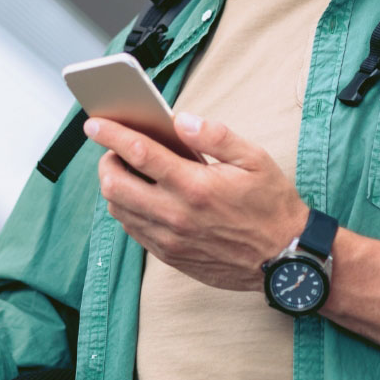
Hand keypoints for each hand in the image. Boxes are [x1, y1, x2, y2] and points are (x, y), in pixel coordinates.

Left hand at [85, 111, 307, 289]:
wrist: (284, 260)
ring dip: (114, 187)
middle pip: (115, 186)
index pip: (139, 153)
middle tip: (115, 149)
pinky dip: (127, 209)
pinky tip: (141, 196)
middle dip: (106, 162)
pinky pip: (132, 230)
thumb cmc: (271, 204)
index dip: (111, 134)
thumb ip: (216, 135)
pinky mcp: (170, 256)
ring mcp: (170, 240)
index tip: (94, 123)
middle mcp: (176, 215)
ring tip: (127, 171)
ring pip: (118, 210)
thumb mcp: (255, 159)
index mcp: (195, 186)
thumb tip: (180, 119)